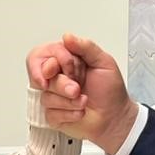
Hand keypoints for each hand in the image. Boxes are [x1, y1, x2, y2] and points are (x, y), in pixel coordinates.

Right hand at [27, 33, 137, 154]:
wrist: (115, 117)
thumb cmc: (110, 91)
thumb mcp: (103, 62)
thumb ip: (85, 47)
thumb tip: (67, 37)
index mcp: (64, 62)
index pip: (40, 57)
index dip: (53, 63)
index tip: (69, 70)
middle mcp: (55, 78)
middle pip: (40, 77)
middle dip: (61, 85)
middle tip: (77, 89)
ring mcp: (52, 97)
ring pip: (46, 97)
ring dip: (69, 101)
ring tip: (84, 101)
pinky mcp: (52, 115)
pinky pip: (51, 114)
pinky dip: (70, 113)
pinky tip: (79, 112)